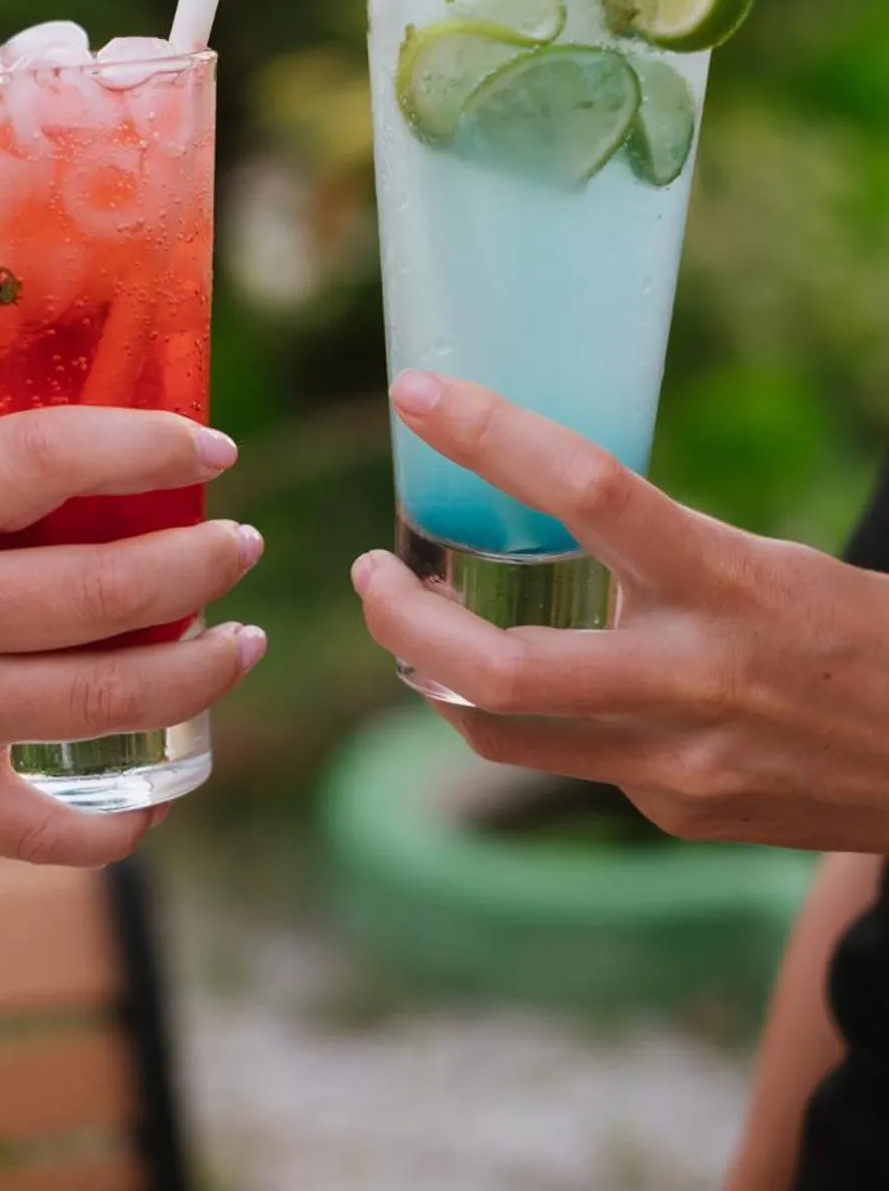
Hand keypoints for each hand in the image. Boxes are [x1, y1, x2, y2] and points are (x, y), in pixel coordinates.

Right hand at [0, 407, 264, 873]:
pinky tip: (168, 787)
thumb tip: (105, 478)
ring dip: (202, 670)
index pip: (51, 459)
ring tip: (240, 640)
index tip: (210, 444)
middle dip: (204, 562)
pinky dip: (125, 822)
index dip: (148, 443)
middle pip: (108, 593)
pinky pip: (52, 830)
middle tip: (239, 543)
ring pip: (111, 702)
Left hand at [352, 371, 888, 851]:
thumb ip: (654, 552)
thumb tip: (538, 506)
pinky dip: (526, 714)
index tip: (417, 394)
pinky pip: (565, 760)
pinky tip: (536, 682)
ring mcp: (676, 763)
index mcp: (724, 581)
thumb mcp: (761, 561)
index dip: (489, 434)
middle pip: (499, 667)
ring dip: (431, 672)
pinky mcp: (672, 813)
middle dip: (401, 617)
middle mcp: (691, 678)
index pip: (588, 489)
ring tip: (408, 623)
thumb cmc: (852, 633)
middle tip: (369, 571)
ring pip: (499, 729)